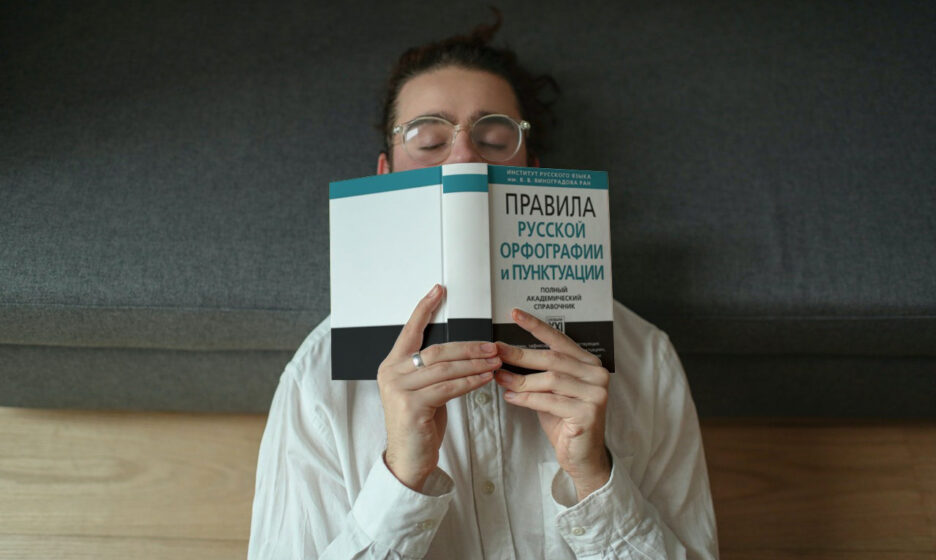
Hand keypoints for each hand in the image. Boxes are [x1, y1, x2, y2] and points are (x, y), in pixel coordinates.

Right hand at [377, 284, 499, 491]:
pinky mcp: (411, 406)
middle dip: (468, 346)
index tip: (438, 290)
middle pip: (436, 350)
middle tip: (492, 346)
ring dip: (474, 364)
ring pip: (445, 368)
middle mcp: (391, 373)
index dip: (424, 309)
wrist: (408, 459)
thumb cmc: (420, 425)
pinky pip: (448, 388)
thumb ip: (434, 371)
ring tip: (496, 361)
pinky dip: (470, 382)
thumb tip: (464, 352)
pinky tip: (485, 378)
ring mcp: (399, 389)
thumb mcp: (424, 391)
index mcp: (392, 365)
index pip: (409, 330)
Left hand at [494, 308, 610, 500]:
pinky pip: (550, 401)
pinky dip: (526, 398)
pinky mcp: (588, 413)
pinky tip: (511, 396)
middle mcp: (596, 375)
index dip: (536, 326)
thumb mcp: (550, 391)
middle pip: (552, 359)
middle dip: (520, 354)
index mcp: (589, 364)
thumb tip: (505, 353)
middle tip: (495, 351)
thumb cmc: (564, 420)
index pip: (560, 340)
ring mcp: (596, 394)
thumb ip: (538, 373)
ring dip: (520, 379)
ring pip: (550, 380)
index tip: (514, 314)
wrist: (581, 456)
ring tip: (499, 377)